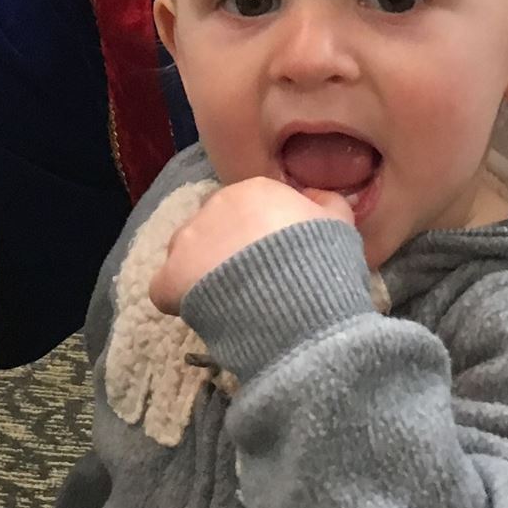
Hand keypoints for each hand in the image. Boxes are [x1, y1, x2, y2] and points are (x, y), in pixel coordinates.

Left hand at [149, 177, 353, 314]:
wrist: (297, 305)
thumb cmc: (322, 263)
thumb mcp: (340, 225)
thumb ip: (326, 204)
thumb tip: (315, 198)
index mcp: (255, 191)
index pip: (246, 210)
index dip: (258, 239)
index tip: (273, 263)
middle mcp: (215, 205)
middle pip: (215, 230)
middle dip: (227, 255)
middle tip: (252, 285)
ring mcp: (187, 240)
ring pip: (188, 255)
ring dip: (202, 275)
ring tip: (228, 303)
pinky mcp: (169, 276)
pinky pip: (166, 288)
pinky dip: (180, 301)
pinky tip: (205, 316)